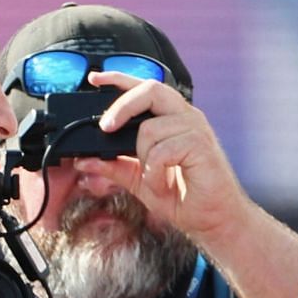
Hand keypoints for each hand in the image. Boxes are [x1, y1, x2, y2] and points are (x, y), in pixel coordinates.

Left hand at [72, 69, 247, 244]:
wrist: (213, 219)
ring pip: (150, 128)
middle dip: (122, 106)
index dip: (119, 78)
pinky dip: (155, 172)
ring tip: (154, 180)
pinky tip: (163, 186)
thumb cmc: (185, 198)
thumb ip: (115, 167)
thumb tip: (84, 160)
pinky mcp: (201, 146)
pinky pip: (163, 150)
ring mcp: (196, 129)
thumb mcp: (140, 180)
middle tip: (106, 128)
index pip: (145, 87)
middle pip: (150, 90)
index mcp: (172, 119)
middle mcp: (186, 117)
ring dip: (144, 159)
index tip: (95, 79)